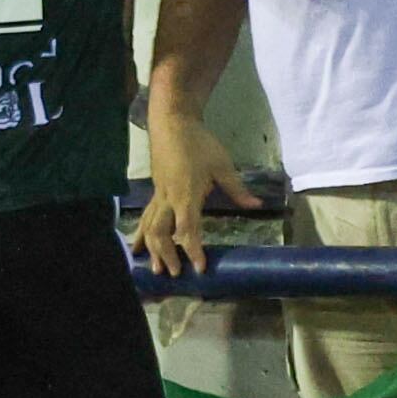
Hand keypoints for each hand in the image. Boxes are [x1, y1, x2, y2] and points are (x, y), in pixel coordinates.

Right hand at [130, 114, 258, 280]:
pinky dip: (142, 233)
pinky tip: (138, 246)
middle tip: (173, 274)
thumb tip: (257, 205)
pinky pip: (146, 217)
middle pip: (162, 232)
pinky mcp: (155, 191)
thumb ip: (237, 189)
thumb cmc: (199, 143)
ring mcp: (158, 195)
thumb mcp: (222, 165)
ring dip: (151, 248)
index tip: (199, 267)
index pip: (188, 228)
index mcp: (186, 194)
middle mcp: (168, 198)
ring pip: (149, 226)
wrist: (172, 123)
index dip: (193, 250)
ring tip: (153, 268)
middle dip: (166, 254)